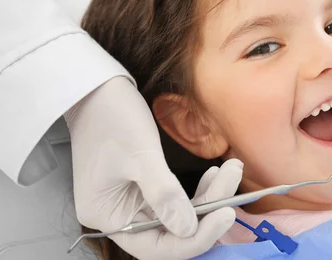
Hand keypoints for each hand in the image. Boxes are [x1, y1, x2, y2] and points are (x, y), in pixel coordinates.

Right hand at [65, 76, 242, 259]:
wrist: (97, 88)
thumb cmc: (111, 116)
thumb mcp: (141, 154)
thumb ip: (164, 194)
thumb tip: (189, 229)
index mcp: (107, 215)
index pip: (155, 247)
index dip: (194, 238)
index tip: (226, 215)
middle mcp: (118, 215)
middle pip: (171, 232)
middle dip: (208, 211)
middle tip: (234, 181)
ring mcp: (131, 200)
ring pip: (178, 214)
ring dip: (209, 197)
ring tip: (231, 170)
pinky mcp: (143, 186)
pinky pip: (175, 198)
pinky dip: (197, 189)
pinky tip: (214, 173)